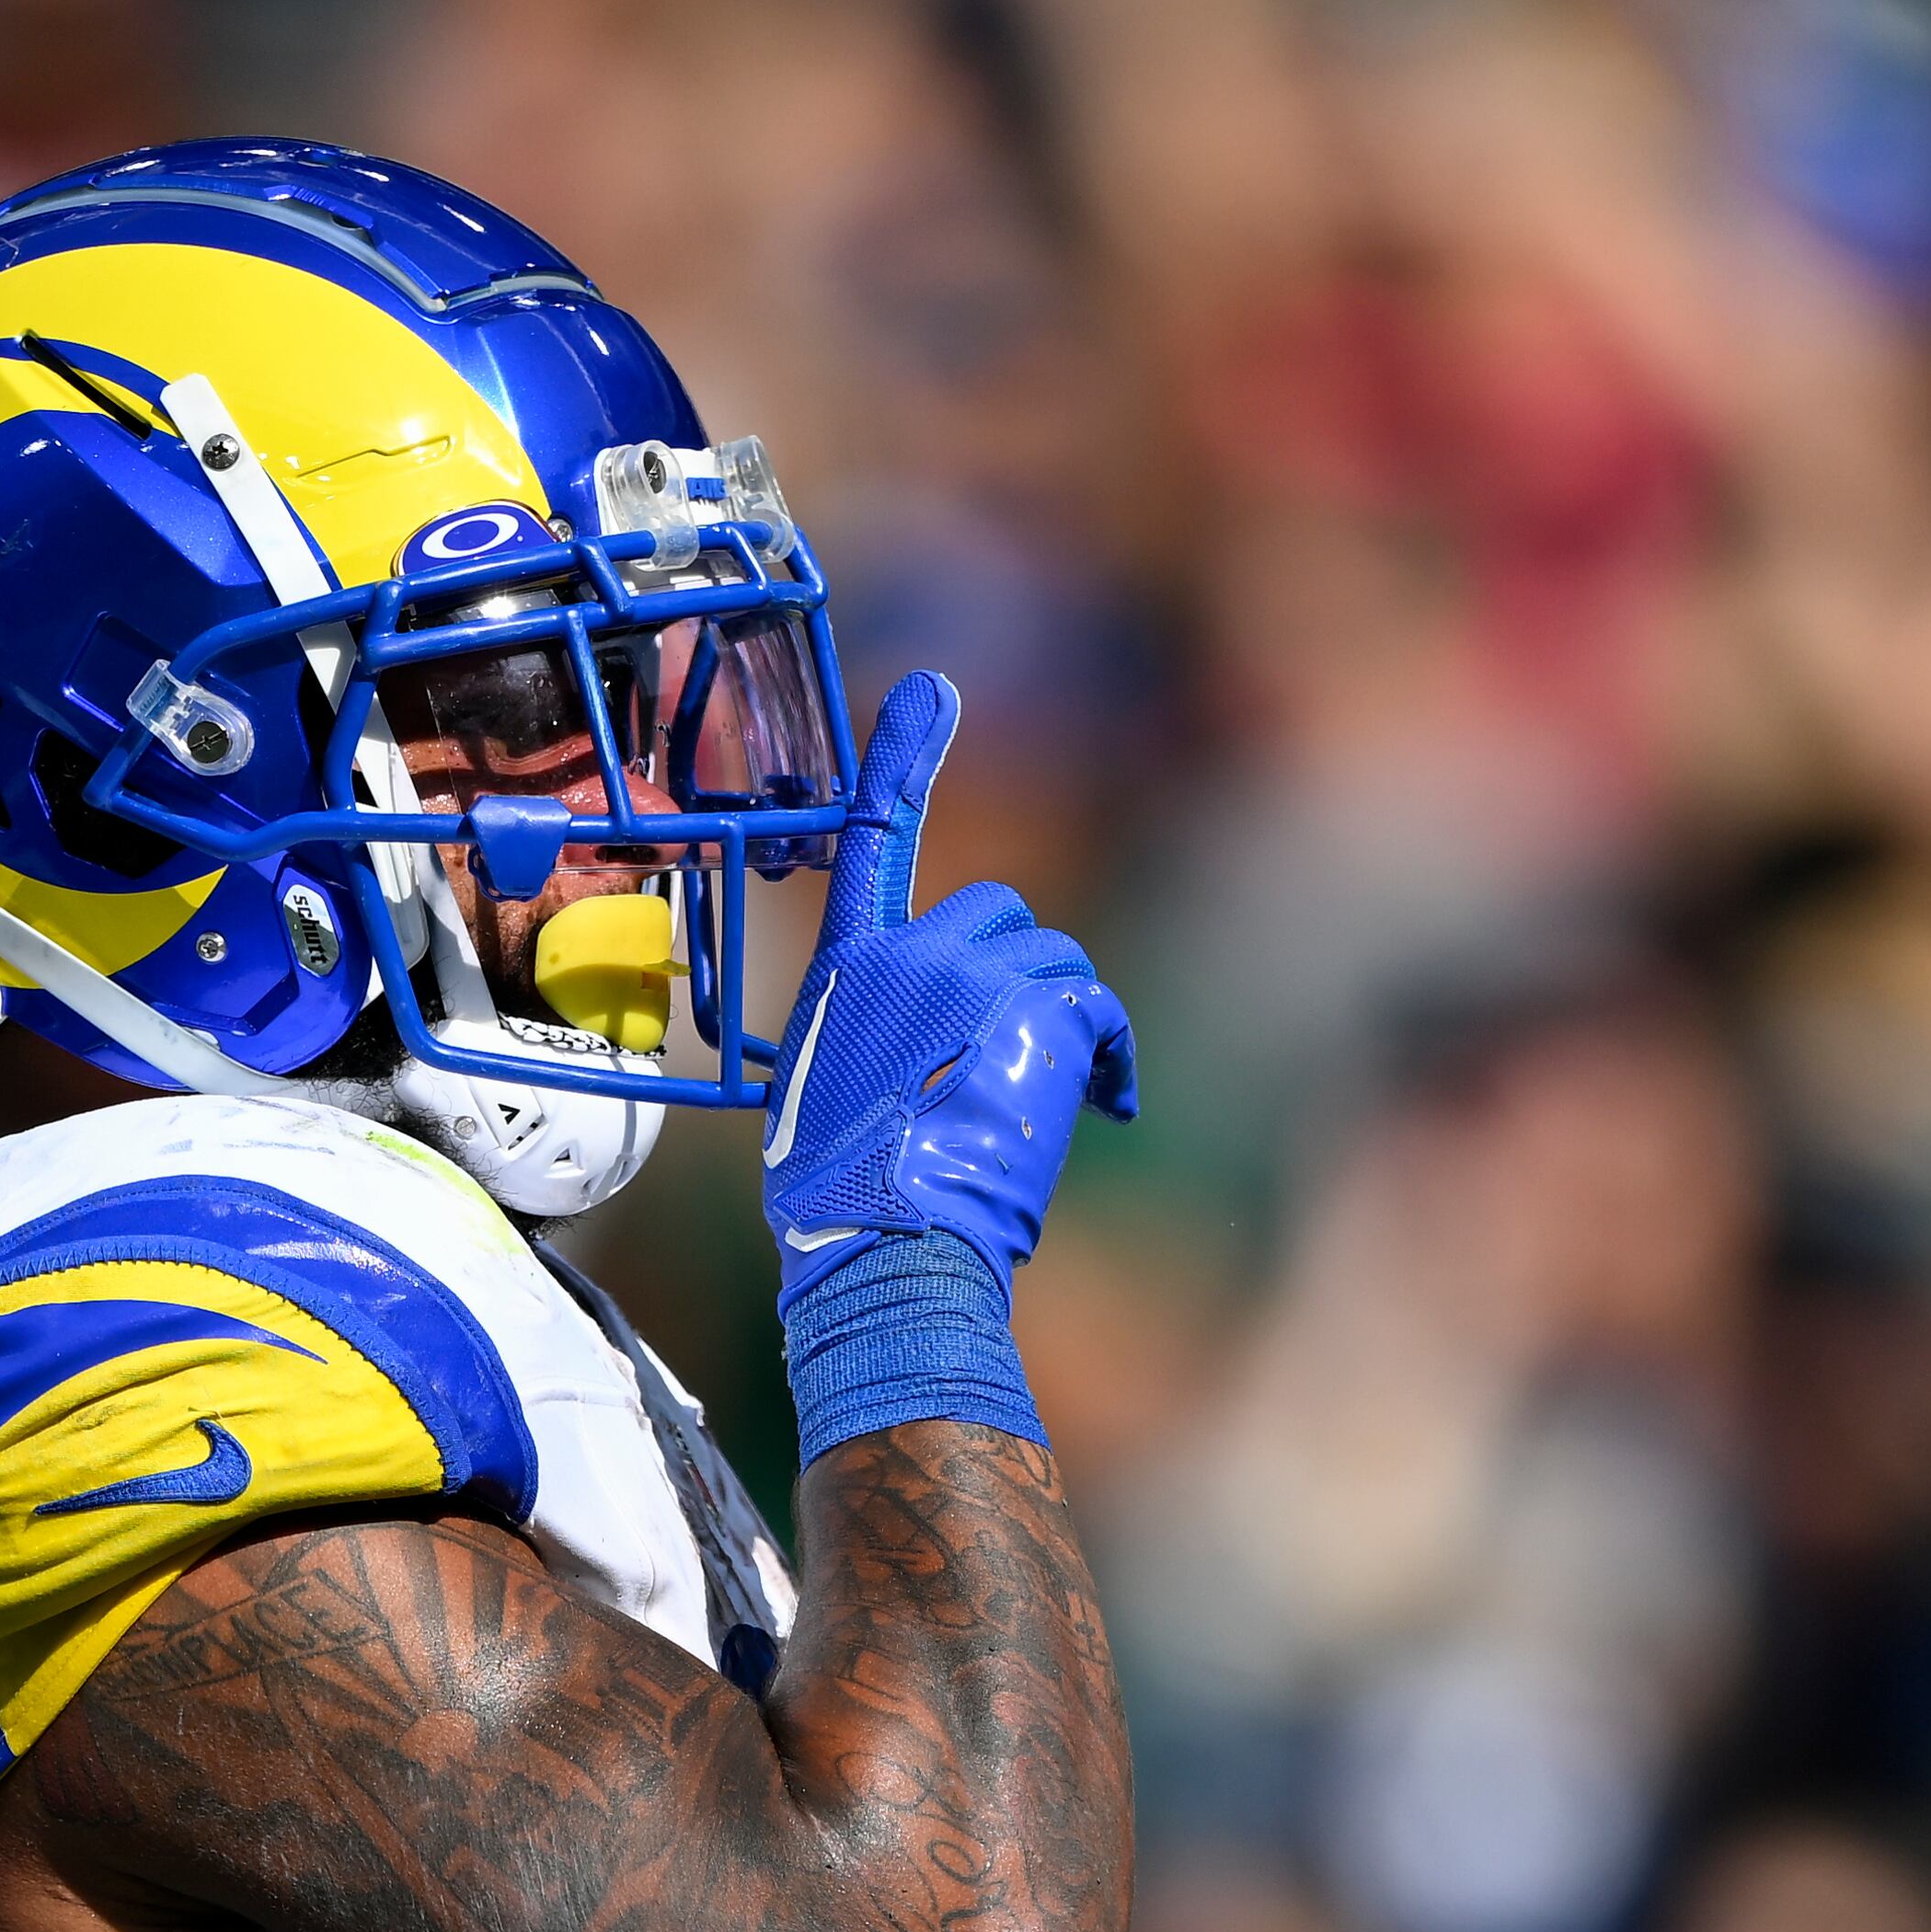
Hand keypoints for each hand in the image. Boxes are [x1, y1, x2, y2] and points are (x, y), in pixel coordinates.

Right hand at [760, 673, 1135, 1308]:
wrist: (886, 1241)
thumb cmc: (843, 1196)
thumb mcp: (820, 1089)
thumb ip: (866, 1035)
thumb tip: (896, 1051)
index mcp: (849, 967)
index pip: (873, 840)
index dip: (904, 760)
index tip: (931, 691)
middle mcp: (910, 952)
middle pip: (997, 912)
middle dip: (1019, 970)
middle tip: (1022, 1048)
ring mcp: (975, 977)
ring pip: (1054, 959)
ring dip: (1065, 1016)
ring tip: (1058, 1095)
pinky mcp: (1036, 1013)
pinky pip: (1098, 1006)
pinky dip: (1110, 1053)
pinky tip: (1106, 1106)